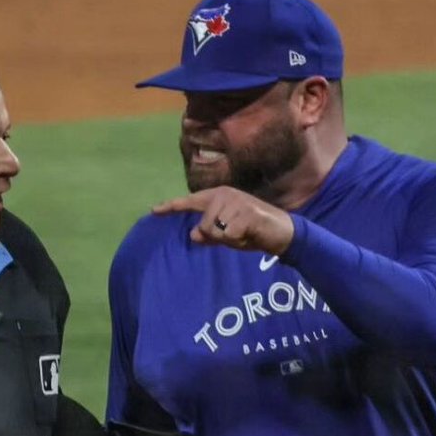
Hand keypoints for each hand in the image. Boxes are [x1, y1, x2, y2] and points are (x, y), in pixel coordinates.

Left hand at [153, 187, 294, 254]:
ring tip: (244, 232)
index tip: (154, 211)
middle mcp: (225, 194)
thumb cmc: (252, 232)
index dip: (172, 207)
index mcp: (218, 196)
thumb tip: (193, 234)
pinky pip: (228, 235)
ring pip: (214, 231)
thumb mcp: (227, 235)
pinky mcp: (246, 213)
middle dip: (217, 237)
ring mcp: (236, 201)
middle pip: (203, 225)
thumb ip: (209, 235)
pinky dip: (238, 240)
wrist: (282, 232)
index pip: (191, 201)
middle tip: (236, 233)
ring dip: (229, 239)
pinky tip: (249, 234)